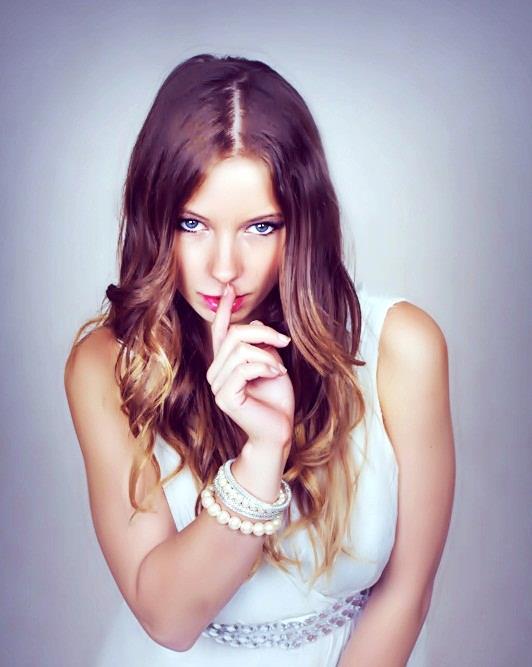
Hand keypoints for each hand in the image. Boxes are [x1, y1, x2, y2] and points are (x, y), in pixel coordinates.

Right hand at [206, 283, 294, 448]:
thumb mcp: (271, 363)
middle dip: (263, 334)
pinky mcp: (225, 397)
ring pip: (240, 350)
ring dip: (267, 354)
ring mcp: (217, 386)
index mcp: (225, 363)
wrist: (279, 431)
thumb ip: (260, 345)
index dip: (225, 309)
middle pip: (234, 335)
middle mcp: (216, 372)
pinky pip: (244, 368)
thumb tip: (254, 323)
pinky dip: (265, 367)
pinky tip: (277, 374)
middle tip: (284, 342)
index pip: (221, 331)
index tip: (230, 289)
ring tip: (280, 367)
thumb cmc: (276, 400)